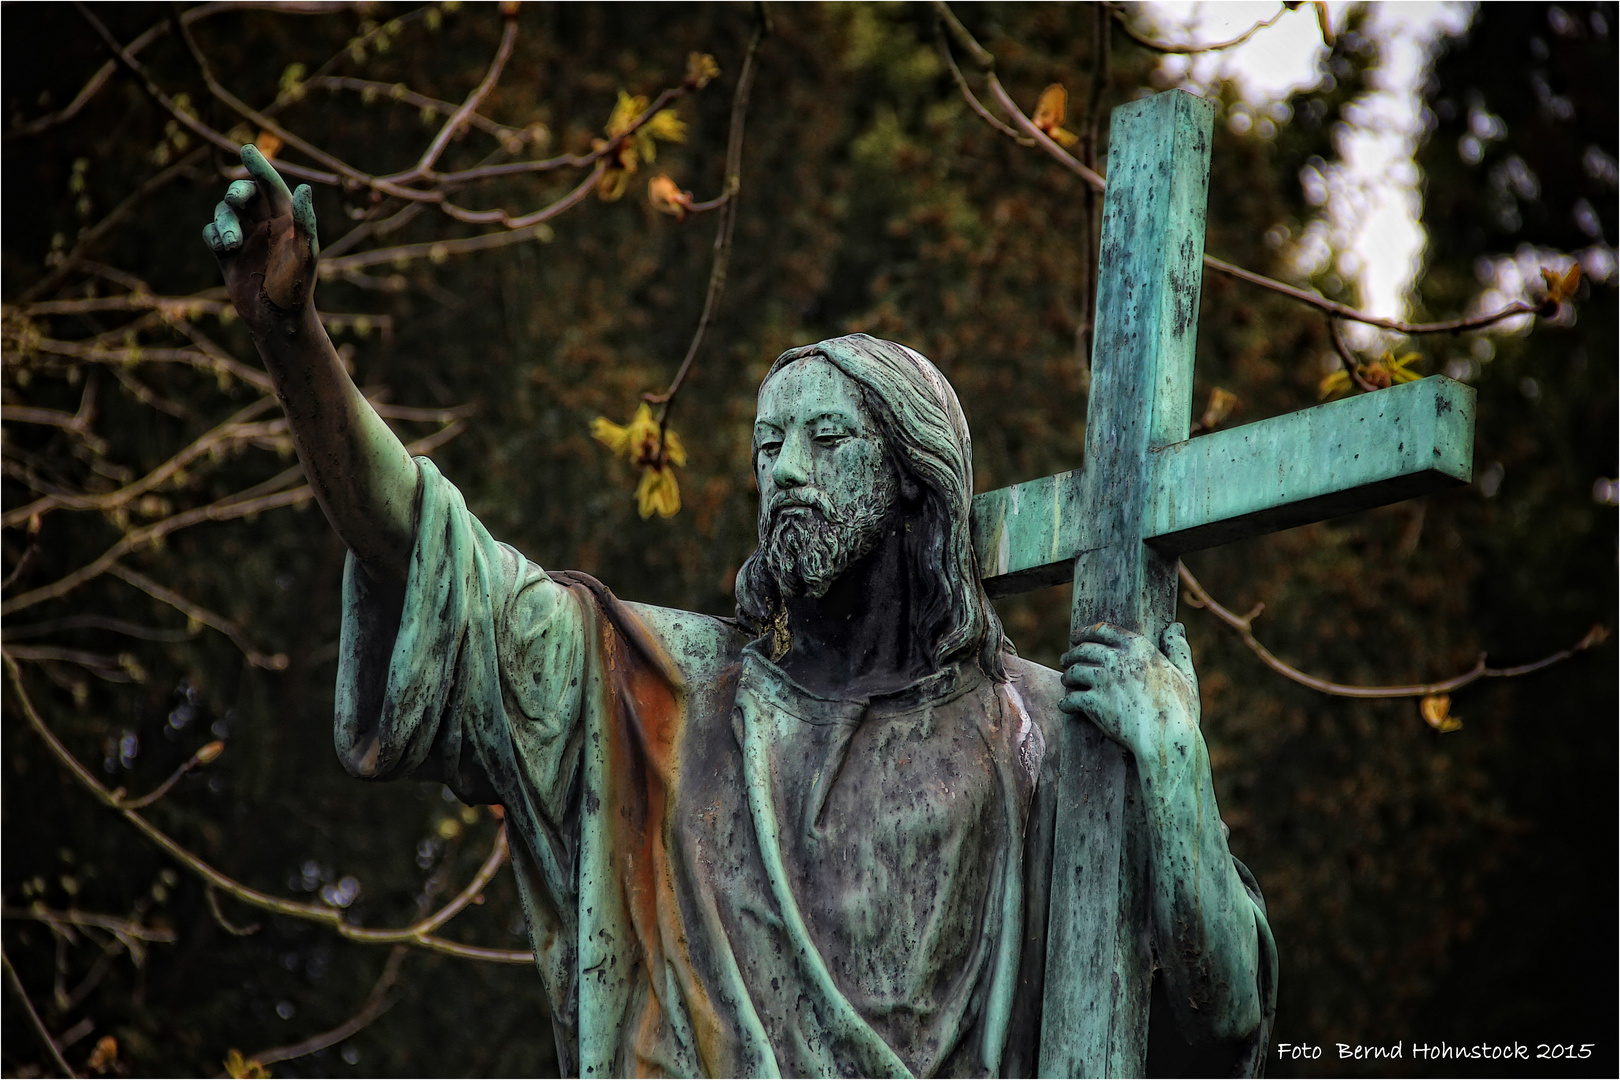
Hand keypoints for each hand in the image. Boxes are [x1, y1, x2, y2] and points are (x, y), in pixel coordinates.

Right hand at [202, 146, 319, 334]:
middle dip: (236, 194)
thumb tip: (305, 188)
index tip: (245, 149)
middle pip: (243, 194)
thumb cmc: (297, 287)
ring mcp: (246, 239)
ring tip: (231, 244)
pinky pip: (211, 232)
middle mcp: (266, 226)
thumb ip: (305, 221)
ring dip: (224, 222)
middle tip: (236, 201)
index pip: (271, 186)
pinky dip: (213, 236)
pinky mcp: (228, 255)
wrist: (278, 320)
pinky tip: (223, 250)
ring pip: (224, 213)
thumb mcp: (305, 253)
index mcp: (288, 221)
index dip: (259, 167)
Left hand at [1059, 622, 1200, 782]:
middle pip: (1084, 650)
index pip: (1104, 630)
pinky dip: (1065, 702)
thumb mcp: (1185, 675)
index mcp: (1138, 647)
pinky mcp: (1093, 702)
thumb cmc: (1180, 710)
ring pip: (1074, 672)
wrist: (1167, 738)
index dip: (1087, 632)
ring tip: (1067, 680)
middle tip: (1066, 658)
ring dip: (1068, 676)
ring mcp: (1103, 680)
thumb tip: (1175, 626)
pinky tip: (1064, 705)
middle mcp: (1116, 659)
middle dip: (1072, 653)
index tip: (1077, 636)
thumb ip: (1178, 649)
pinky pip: (1071, 698)